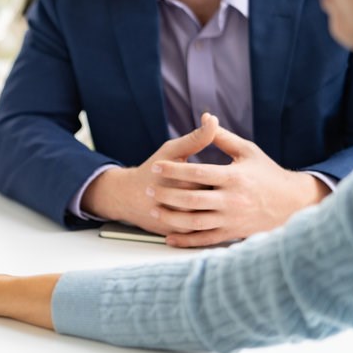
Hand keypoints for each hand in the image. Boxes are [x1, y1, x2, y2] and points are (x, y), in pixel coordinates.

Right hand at [82, 113, 218, 234]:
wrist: (128, 196)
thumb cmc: (153, 170)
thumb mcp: (172, 150)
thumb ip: (196, 137)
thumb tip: (213, 119)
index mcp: (179, 178)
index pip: (212, 179)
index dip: (220, 177)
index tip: (224, 175)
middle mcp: (176, 201)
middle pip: (211, 199)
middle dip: (219, 195)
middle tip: (223, 191)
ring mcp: (174, 219)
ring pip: (205, 218)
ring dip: (215, 212)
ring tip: (216, 204)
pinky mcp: (174, 231)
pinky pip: (197, 232)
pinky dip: (206, 225)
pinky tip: (210, 217)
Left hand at [150, 126, 330, 247]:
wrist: (292, 203)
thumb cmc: (266, 173)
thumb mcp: (248, 151)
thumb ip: (222, 138)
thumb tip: (205, 117)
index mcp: (234, 177)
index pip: (197, 173)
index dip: (174, 170)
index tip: (156, 167)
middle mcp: (232, 200)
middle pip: (191, 199)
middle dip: (166, 195)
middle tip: (148, 189)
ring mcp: (231, 219)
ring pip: (194, 222)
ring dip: (171, 217)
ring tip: (154, 209)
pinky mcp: (232, 234)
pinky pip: (205, 240)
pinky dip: (186, 241)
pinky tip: (169, 238)